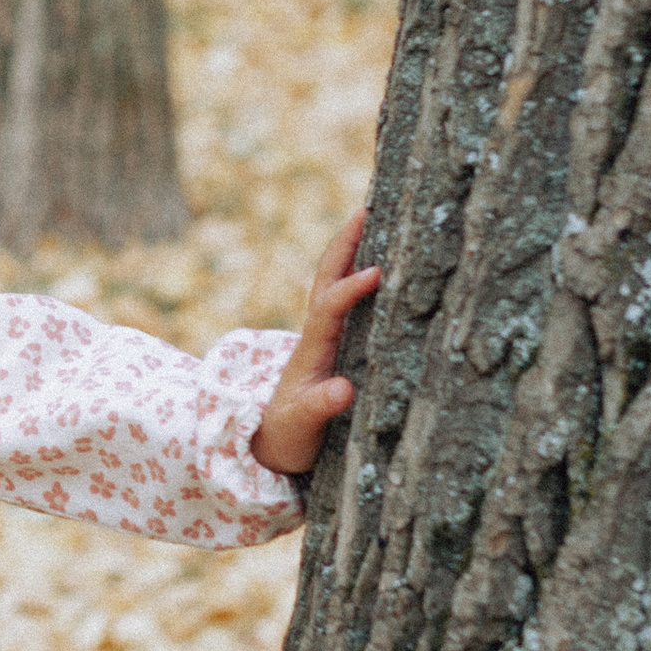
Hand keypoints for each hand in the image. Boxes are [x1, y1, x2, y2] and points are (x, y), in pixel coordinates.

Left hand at [253, 208, 381, 478]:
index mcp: (312, 348)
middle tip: (369, 208)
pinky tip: (381, 256)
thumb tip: (343, 389)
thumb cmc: (289, 436)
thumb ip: (319, 408)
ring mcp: (323, 335)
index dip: (350, 288)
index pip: (329, 307)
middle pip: (327, 277)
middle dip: (346, 244)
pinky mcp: (333, 341)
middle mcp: (316, 333)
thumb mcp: (302, 427)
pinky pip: (344, 296)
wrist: (270, 443)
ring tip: (375, 215)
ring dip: (351, 248)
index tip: (376, 272)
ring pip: (334, 281)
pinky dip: (359, 270)